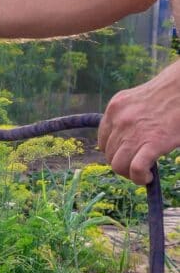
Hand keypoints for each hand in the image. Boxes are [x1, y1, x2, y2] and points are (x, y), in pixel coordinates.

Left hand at [98, 61, 179, 184]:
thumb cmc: (168, 94)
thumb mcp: (137, 100)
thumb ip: (126, 117)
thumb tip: (122, 141)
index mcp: (115, 108)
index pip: (103, 140)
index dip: (115, 151)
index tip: (127, 153)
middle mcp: (119, 120)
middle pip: (109, 154)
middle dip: (122, 163)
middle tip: (136, 164)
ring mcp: (134, 132)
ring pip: (118, 165)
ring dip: (129, 173)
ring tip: (142, 172)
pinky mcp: (152, 143)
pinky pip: (136, 168)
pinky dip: (139, 178)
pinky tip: (146, 177)